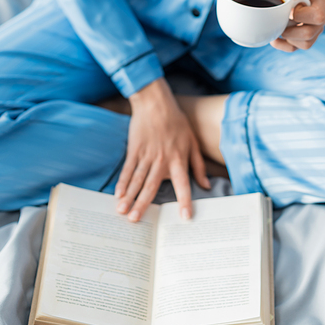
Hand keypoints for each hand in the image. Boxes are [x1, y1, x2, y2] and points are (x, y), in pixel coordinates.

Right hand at [115, 78, 209, 221]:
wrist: (156, 104)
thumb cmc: (177, 123)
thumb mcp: (193, 142)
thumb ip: (199, 165)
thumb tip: (207, 185)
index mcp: (179, 159)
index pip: (183, 184)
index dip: (184, 200)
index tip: (184, 217)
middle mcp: (162, 160)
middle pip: (152, 186)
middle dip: (143, 204)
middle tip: (136, 221)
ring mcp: (146, 155)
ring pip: (137, 179)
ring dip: (129, 197)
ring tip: (122, 211)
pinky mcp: (134, 150)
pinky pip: (128, 169)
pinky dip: (122, 182)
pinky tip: (117, 194)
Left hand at [270, 0, 324, 51]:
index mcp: (321, 3)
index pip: (317, 16)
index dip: (300, 15)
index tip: (291, 8)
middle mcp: (323, 20)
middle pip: (309, 33)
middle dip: (291, 29)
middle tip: (282, 20)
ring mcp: (316, 32)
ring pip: (305, 44)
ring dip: (287, 37)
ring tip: (280, 26)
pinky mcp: (306, 40)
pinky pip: (295, 48)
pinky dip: (282, 45)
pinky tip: (274, 38)